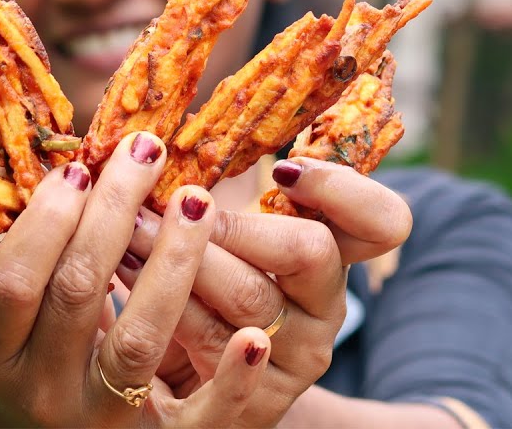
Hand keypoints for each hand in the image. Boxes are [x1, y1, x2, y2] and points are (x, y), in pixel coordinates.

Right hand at [0, 132, 273, 427]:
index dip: (45, 220)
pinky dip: (231, 379)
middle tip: (145, 150)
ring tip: (195, 201)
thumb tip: (88, 162)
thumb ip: (43, 251)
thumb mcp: (24, 308)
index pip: (12, 281)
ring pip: (138, 339)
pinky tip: (255, 336)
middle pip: (75, 291)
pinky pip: (203, 419)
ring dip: (170, 263)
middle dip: (113, 211)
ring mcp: (101, 419)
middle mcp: (41, 391)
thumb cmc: (46, 348)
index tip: (82, 168)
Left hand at [120, 158, 411, 424]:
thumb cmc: (199, 282)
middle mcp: (325, 308)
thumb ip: (226, 177)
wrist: (181, 383)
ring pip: (250, 298)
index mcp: (332, 256)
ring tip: (128, 231)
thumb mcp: (223, 230)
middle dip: (234, 221)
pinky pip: (220, 354)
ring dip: (183, 257)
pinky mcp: (256, 405)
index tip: (284, 168)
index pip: (383, 222)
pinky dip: (177, 314)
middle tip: (175, 200)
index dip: (344, 190)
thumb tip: (183, 112)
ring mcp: (295, 359)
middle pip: (310, 250)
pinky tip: (134, 283)